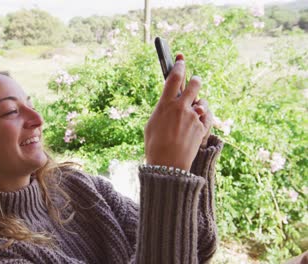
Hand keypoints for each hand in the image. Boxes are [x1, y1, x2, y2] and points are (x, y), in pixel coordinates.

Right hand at [144, 56, 211, 170]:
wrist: (167, 165)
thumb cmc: (155, 145)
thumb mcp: (152, 124)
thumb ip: (163, 110)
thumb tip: (171, 103)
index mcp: (165, 105)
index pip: (174, 78)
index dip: (179, 67)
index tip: (181, 61)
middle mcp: (181, 108)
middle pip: (194, 84)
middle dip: (195, 81)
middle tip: (195, 81)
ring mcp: (193, 117)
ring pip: (202, 102)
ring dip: (199, 104)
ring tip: (192, 113)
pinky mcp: (202, 127)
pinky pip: (206, 116)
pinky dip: (203, 117)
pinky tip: (197, 121)